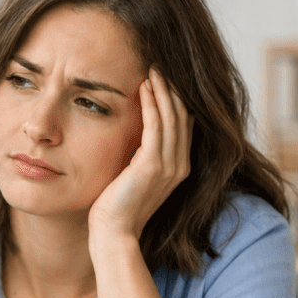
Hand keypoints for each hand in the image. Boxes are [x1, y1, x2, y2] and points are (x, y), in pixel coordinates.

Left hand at [88, 67, 192, 240]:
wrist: (114, 232)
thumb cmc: (117, 206)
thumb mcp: (134, 174)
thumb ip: (141, 154)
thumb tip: (137, 132)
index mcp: (178, 167)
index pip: (184, 124)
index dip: (176, 100)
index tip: (163, 78)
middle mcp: (179, 165)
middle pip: (182, 116)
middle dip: (172, 89)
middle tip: (160, 64)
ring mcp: (169, 166)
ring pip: (172, 118)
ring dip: (163, 91)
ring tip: (154, 69)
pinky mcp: (152, 166)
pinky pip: (156, 127)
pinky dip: (152, 104)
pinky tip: (144, 87)